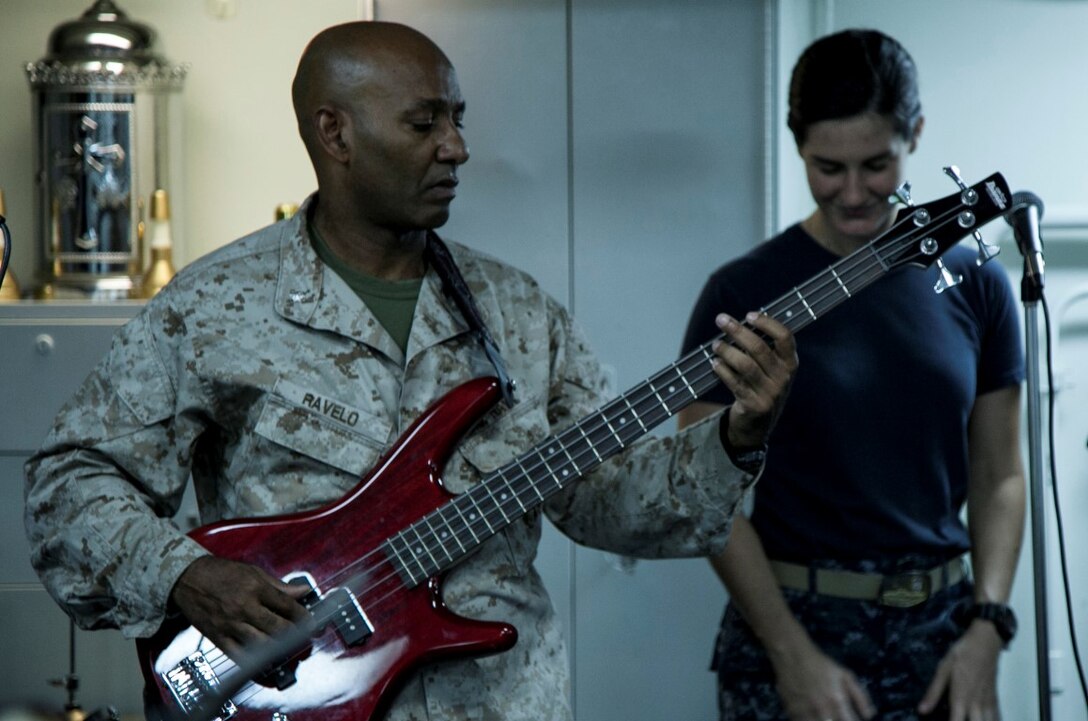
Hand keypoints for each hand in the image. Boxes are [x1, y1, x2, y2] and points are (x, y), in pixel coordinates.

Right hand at [170, 555, 312, 661]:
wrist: (187, 578)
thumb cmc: (221, 573)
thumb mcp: (253, 572)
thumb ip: (279, 585)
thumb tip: (303, 590)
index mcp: (255, 588)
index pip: (287, 606)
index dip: (304, 616)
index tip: (313, 622)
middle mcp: (243, 607)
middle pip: (277, 627)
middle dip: (296, 634)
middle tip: (307, 638)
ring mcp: (230, 625)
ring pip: (261, 644)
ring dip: (279, 649)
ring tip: (289, 649)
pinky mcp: (218, 638)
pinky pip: (239, 656)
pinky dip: (254, 662)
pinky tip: (265, 661)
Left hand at [712, 312, 796, 448]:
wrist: (759, 425)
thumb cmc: (761, 387)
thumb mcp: (771, 370)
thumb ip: (761, 349)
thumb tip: (737, 323)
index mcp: (790, 364)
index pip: (785, 337)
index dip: (767, 323)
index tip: (748, 315)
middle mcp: (783, 377)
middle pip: (759, 348)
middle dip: (737, 331)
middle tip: (721, 320)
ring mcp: (770, 393)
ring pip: (745, 365)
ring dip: (727, 351)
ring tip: (715, 344)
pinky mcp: (754, 405)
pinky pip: (735, 383)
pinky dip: (723, 371)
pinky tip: (714, 363)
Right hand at [772, 638, 875, 720]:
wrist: (792, 655)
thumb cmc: (821, 664)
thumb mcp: (845, 675)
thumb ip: (860, 697)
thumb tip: (870, 715)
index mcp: (837, 702)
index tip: (852, 718)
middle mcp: (822, 710)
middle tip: (838, 715)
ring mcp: (805, 712)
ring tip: (825, 715)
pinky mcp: (792, 712)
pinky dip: (810, 720)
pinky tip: (814, 714)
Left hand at [918, 621, 1002, 720]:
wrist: (985, 642)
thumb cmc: (961, 654)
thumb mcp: (943, 669)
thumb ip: (933, 692)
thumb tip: (921, 711)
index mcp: (961, 697)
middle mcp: (976, 704)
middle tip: (958, 718)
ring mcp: (987, 702)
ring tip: (971, 719)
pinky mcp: (995, 698)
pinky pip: (997, 716)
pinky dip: (994, 720)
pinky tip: (987, 720)